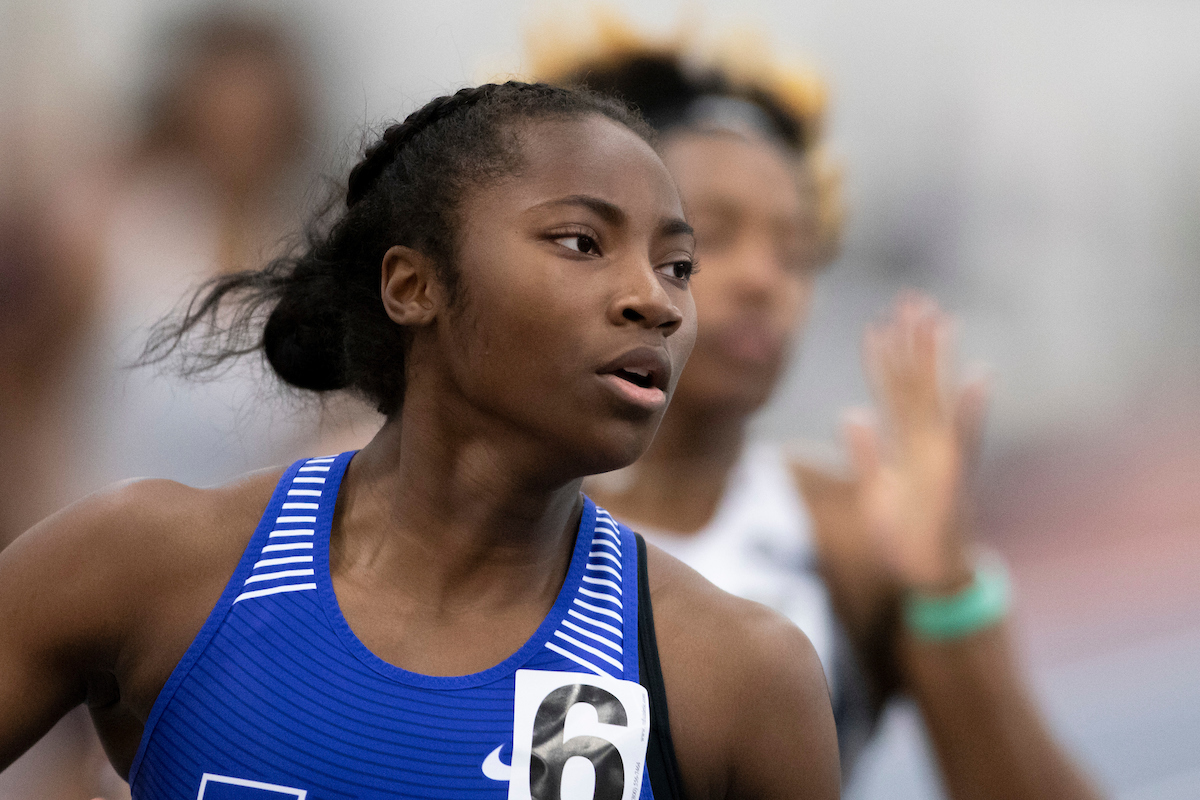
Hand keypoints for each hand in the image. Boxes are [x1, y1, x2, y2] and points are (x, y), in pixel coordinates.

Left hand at [841, 293, 988, 594]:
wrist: (928, 575)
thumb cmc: (902, 535)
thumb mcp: (873, 489)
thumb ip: (866, 451)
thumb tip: (851, 413)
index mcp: (907, 445)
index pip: (892, 393)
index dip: (882, 360)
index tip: (875, 325)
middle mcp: (927, 443)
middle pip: (916, 383)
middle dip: (914, 342)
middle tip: (911, 299)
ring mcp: (942, 456)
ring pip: (936, 398)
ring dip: (937, 360)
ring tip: (937, 320)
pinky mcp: (954, 476)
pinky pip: (965, 437)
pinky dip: (972, 410)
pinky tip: (981, 378)